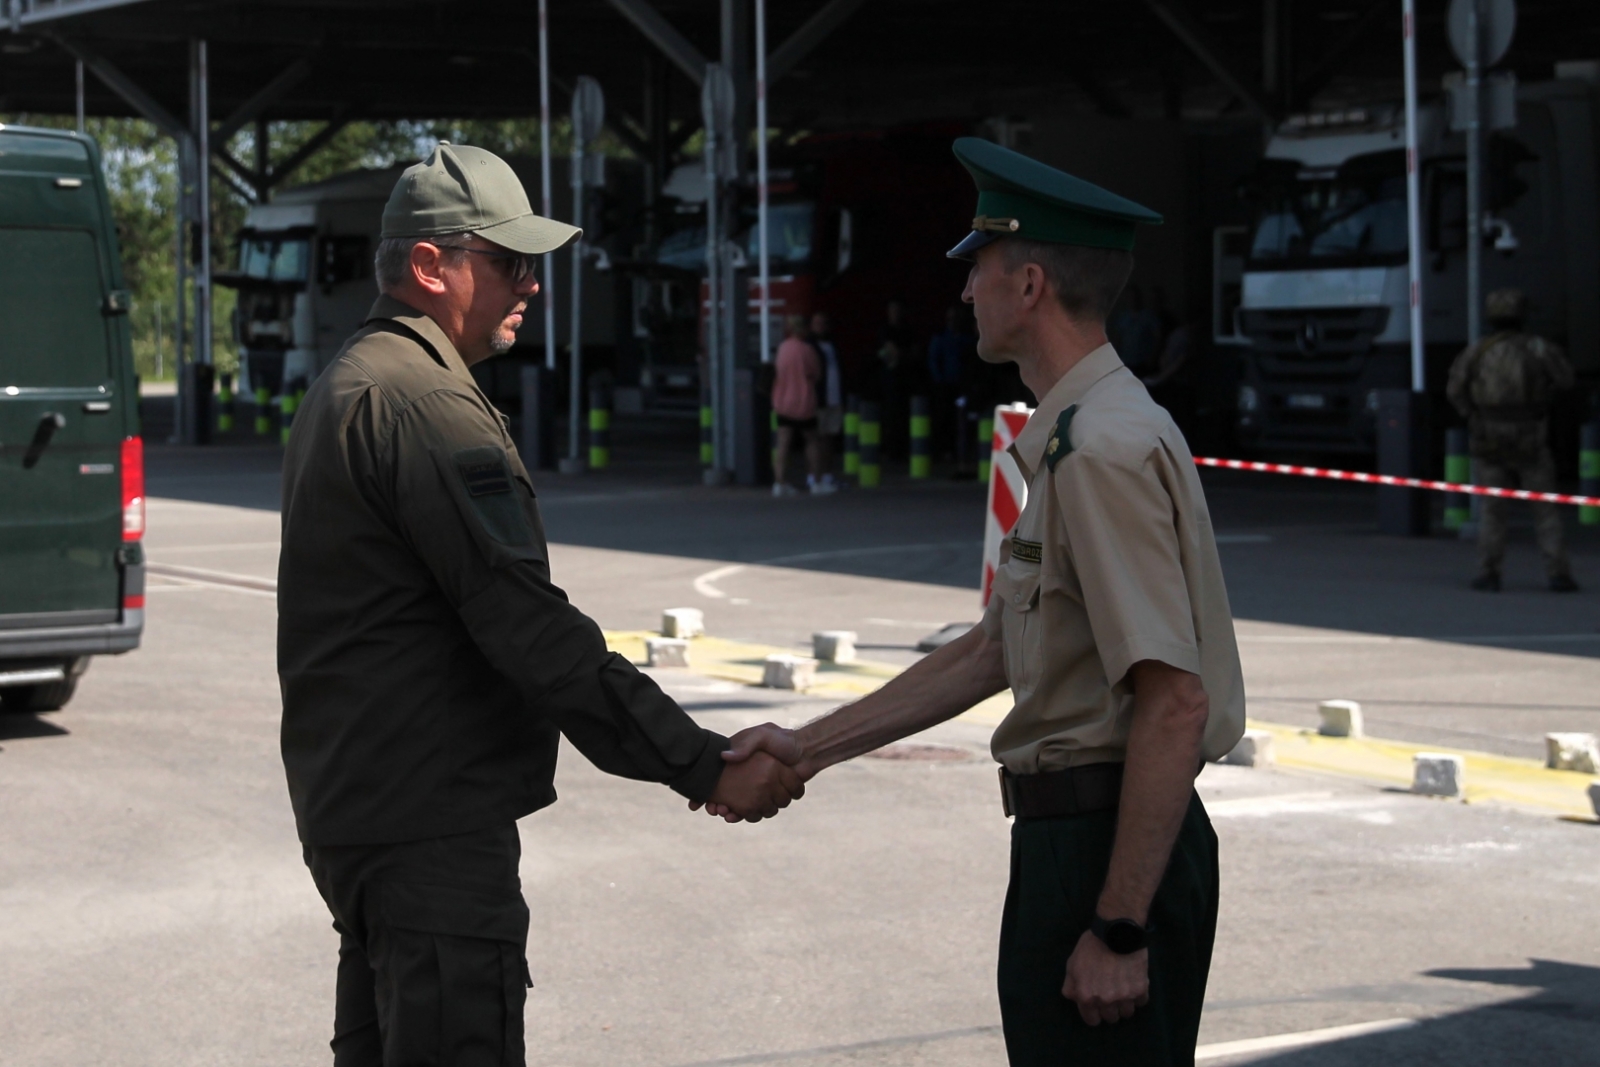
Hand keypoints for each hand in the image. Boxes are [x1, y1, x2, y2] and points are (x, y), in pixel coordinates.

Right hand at [689, 723, 808, 821]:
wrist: (805, 751)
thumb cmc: (782, 740)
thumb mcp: (762, 735)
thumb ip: (746, 745)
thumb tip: (725, 756)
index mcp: (740, 761)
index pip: (717, 777)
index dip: (706, 787)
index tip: (697, 798)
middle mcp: (745, 775)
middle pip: (724, 793)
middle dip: (715, 801)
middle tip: (710, 807)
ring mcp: (755, 787)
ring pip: (736, 804)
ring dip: (727, 809)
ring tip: (721, 811)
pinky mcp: (767, 797)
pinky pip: (752, 810)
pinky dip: (742, 814)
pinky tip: (733, 815)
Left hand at [1060, 929, 1148, 1024]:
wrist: (1117, 932)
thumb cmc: (1091, 946)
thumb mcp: (1072, 963)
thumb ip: (1071, 985)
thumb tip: (1075, 998)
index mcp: (1086, 996)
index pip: (1092, 1020)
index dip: (1094, 1014)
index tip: (1097, 1007)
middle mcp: (1105, 1001)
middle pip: (1111, 1018)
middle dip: (1110, 1009)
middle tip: (1111, 995)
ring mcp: (1125, 997)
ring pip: (1127, 1013)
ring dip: (1125, 1004)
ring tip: (1123, 990)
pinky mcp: (1141, 990)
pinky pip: (1141, 1002)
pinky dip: (1138, 996)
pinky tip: (1134, 984)